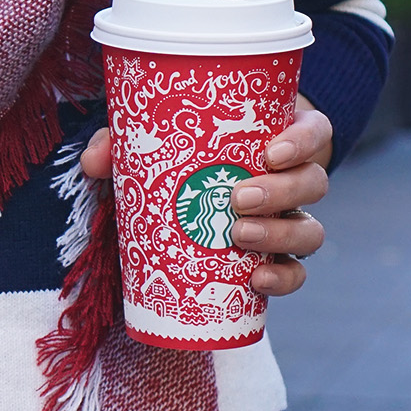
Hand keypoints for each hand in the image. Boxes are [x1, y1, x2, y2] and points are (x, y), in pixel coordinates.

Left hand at [79, 98, 332, 295]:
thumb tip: (95, 161)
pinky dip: (283, 278)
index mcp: (278, 138)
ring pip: (311, 230)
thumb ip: (123, 141)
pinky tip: (257, 279)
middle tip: (237, 199)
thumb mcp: (157, 139)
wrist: (187, 194)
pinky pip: (296, 272)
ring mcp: (289, 221)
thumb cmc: (181, 155)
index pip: (314, 131)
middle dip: (282, 192)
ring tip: (239, 236)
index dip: (304, 141)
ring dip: (280, 234)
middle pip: (314, 183)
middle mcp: (292, 179)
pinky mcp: (277, 257)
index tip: (270, 152)